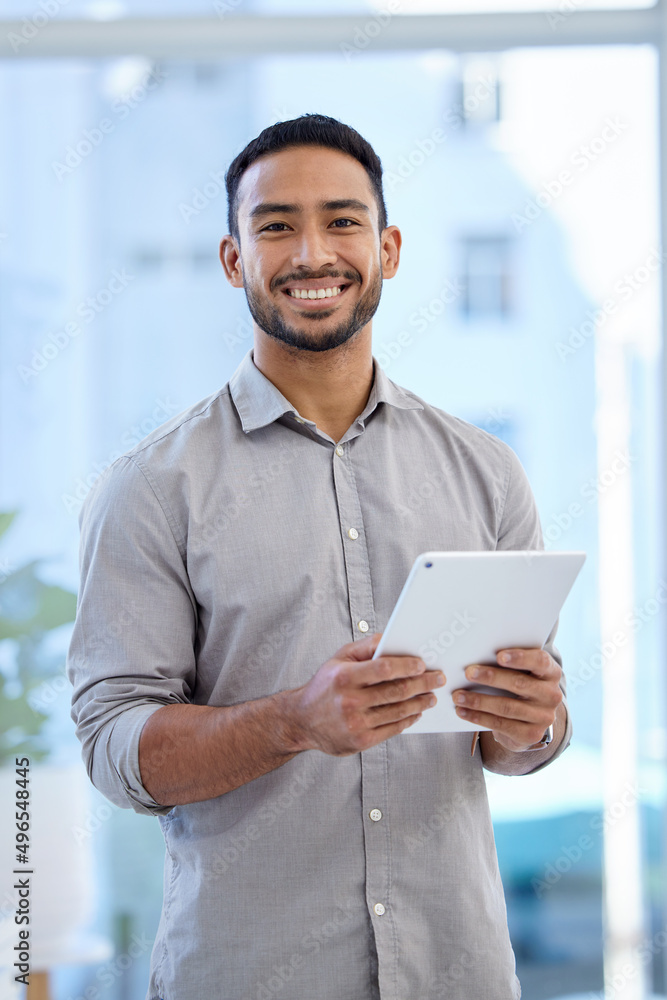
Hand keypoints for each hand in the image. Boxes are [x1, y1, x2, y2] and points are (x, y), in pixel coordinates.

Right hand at [289, 632, 445, 755]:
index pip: (384, 669)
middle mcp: (350, 701)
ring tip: (430, 696)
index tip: (422, 664)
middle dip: (422, 684)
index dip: (407, 666)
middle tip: (437, 679)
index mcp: (344, 677)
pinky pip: (393, 729)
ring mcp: (356, 723)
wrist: (302, 720)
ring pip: (398, 711)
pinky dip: (408, 720)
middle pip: (397, 691)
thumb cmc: (324, 686)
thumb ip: (366, 647)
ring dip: (420, 702)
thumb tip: (392, 639)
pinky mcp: (361, 741)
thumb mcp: (339, 659)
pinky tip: (416, 712)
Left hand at [452, 648, 562, 752]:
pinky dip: (479, 717)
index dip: (520, 658)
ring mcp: (543, 717)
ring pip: (507, 707)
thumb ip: (508, 662)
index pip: (540, 661)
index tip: (499, 655)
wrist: (529, 720)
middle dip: (491, 677)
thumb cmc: (519, 685)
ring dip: (478, 700)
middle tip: (468, 672)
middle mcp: (552, 695)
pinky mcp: (531, 735)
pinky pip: (501, 724)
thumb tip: (477, 653)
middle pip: (520, 683)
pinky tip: (462, 711)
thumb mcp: (522, 671)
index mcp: (551, 673)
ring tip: (458, 696)